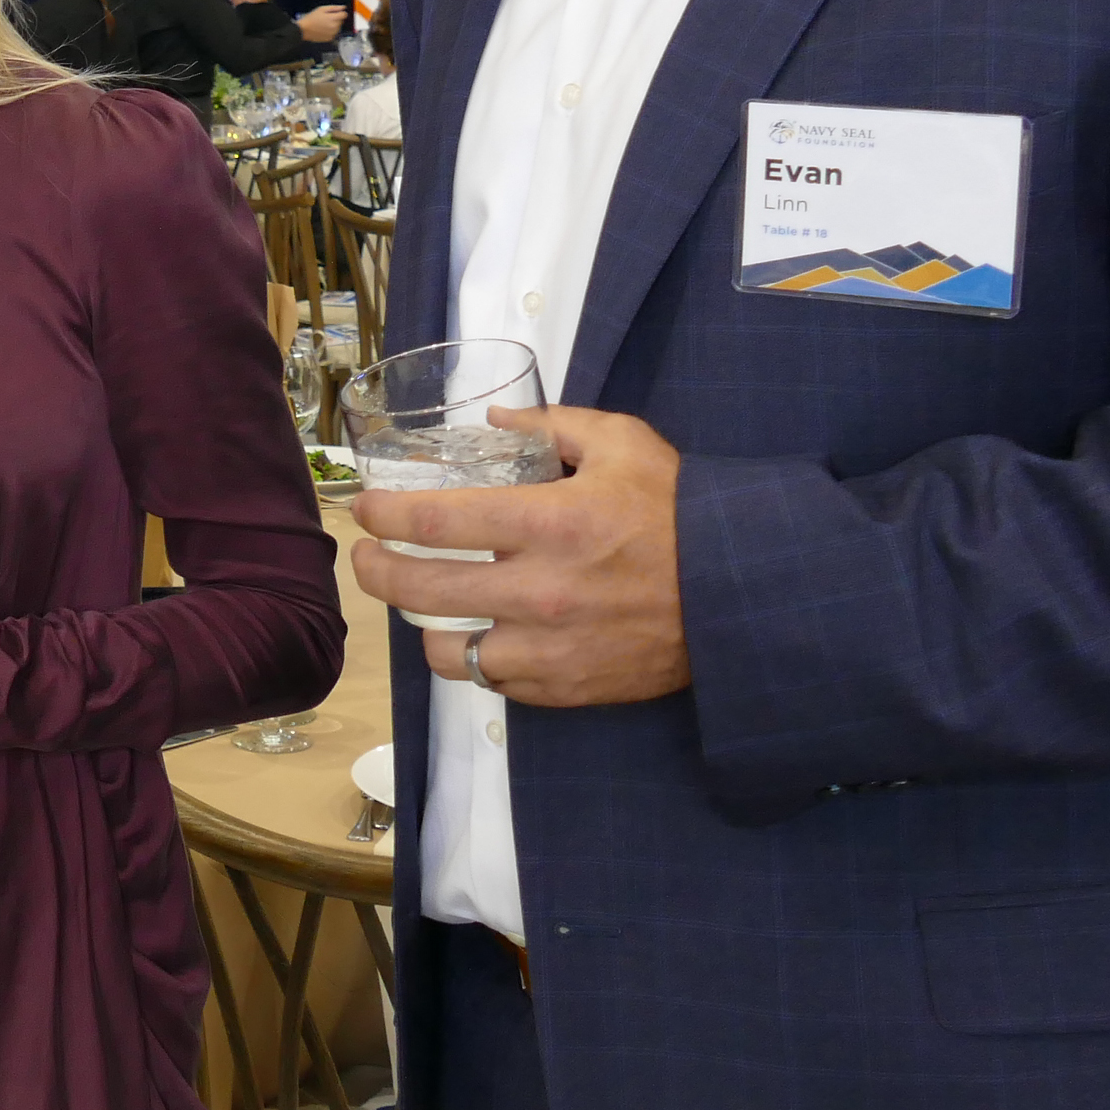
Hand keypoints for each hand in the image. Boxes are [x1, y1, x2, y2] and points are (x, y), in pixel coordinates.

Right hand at [295, 5, 349, 43]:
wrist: (303, 30)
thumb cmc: (311, 18)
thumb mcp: (322, 9)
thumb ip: (334, 8)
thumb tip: (343, 7)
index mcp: (333, 19)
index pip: (344, 14)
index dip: (340, 12)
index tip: (334, 13)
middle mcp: (335, 27)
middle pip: (341, 21)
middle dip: (336, 19)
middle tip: (326, 18)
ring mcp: (333, 34)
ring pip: (338, 27)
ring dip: (334, 25)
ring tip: (324, 24)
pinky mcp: (330, 38)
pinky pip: (334, 33)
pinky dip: (331, 31)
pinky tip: (323, 29)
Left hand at [345, 405, 689, 708]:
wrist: (744, 595)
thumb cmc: (683, 514)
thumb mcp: (624, 444)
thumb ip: (552, 428)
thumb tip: (495, 423)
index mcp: (547, 523)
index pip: (432, 522)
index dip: (382, 515)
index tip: (365, 509)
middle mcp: (536, 591)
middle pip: (417, 590)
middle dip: (375, 570)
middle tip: (367, 556)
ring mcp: (547, 647)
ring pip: (445, 651)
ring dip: (423, 626)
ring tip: (423, 605)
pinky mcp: (563, 686)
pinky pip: (493, 682)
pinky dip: (478, 660)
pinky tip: (482, 636)